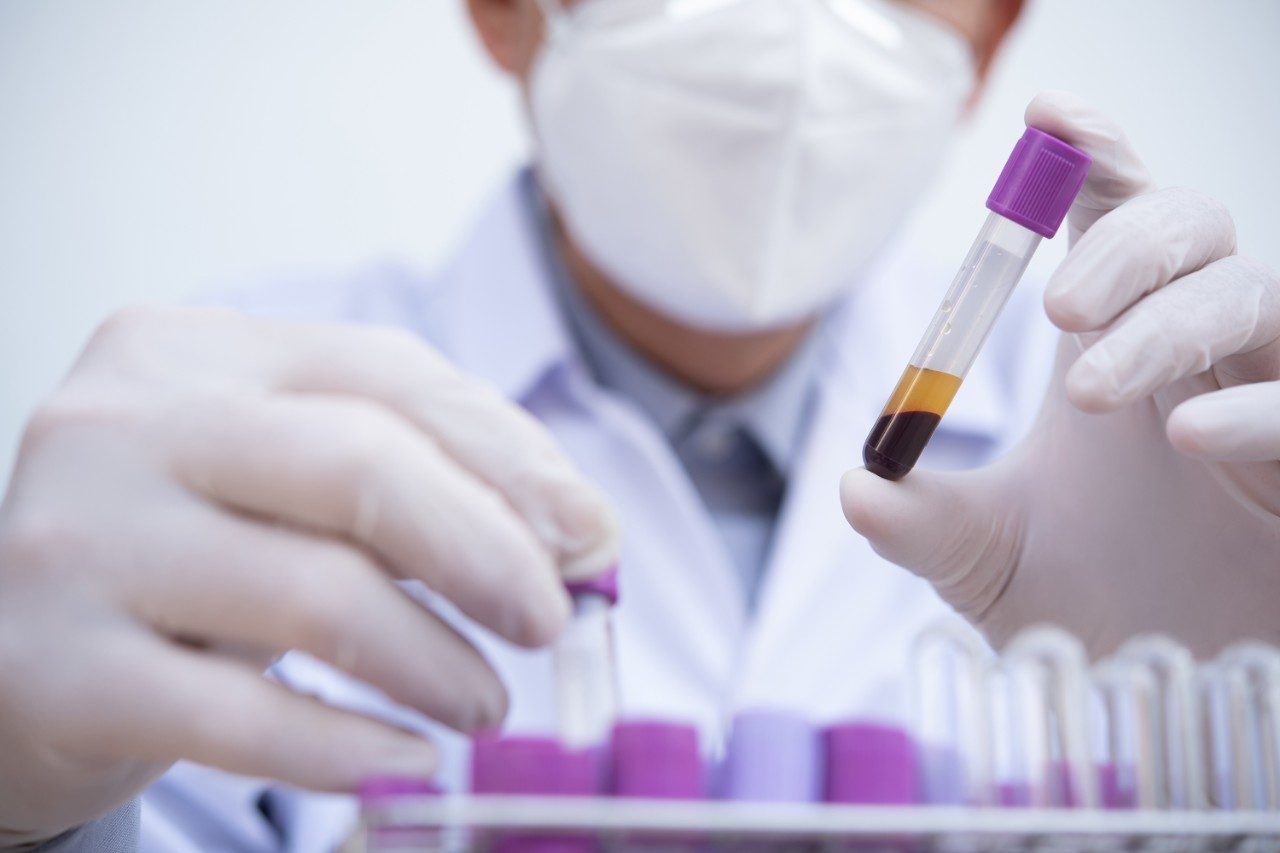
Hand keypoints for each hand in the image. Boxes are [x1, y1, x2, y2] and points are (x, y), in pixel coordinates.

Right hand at [0, 306, 617, 843]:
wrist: (7, 655)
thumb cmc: (177, 555)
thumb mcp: (281, 484)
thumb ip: (414, 479)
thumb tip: (578, 532)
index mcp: (192, 354)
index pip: (388, 375)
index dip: (512, 458)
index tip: (590, 535)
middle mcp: (124, 427)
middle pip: (361, 468)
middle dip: (489, 552)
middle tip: (552, 621)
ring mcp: (78, 543)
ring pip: (315, 596)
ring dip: (436, 662)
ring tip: (486, 703)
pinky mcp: (53, 671)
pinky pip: (241, 717)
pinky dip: (350, 747)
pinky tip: (406, 758)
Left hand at [842, 91, 1279, 658]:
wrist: (1165, 695)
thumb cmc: (1086, 603)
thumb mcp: (981, 561)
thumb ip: (919, 524)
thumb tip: (853, 486)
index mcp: (1109, 346)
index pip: (1111, 217)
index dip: (1090, 158)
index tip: (1048, 120)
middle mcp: (1193, 353)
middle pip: (1193, 225)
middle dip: (1127, 241)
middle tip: (1056, 306)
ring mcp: (1266, 395)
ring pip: (1253, 290)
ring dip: (1166, 324)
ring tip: (1088, 385)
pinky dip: (1257, 405)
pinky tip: (1186, 433)